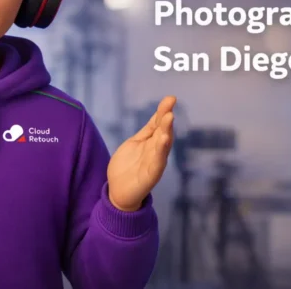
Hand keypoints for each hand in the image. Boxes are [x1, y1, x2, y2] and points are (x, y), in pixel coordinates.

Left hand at [107, 96, 175, 211]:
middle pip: (163, 131)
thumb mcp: (135, 143)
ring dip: (166, 131)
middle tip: (170, 105)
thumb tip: (158, 114)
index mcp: (151, 142)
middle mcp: (156, 150)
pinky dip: (161, 150)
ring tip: (169, 118)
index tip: (170, 98)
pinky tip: (164, 139)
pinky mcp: (152, 174)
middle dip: (166, 118)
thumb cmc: (127, 166)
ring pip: (163, 144)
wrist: (119, 192)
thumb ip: (147, 131)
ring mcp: (155, 161)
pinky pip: (158, 160)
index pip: (158, 124)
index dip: (163, 111)